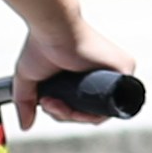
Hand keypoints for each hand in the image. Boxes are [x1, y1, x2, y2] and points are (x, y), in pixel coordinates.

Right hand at [10, 20, 142, 122]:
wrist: (52, 26)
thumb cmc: (40, 45)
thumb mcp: (29, 78)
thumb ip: (26, 102)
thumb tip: (25, 127)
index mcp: (85, 76)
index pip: (80, 107)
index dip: (62, 112)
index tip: (45, 104)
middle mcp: (103, 75)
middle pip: (88, 112)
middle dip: (64, 114)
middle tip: (48, 103)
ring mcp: (115, 74)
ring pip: (98, 112)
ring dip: (73, 116)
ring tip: (53, 102)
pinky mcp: (125, 69)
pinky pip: (111, 106)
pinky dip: (91, 114)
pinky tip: (72, 109)